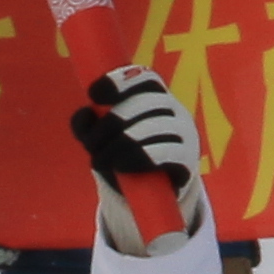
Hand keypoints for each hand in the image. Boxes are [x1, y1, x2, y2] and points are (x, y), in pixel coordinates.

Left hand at [70, 65, 204, 257]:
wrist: (154, 196)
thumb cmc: (126, 157)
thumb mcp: (102, 139)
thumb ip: (87, 124)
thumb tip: (85, 113)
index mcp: (156, 97)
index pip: (145, 77)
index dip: (120, 81)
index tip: (93, 94)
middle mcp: (175, 110)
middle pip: (144, 103)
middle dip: (110, 122)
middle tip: (89, 146)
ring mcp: (186, 133)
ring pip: (153, 127)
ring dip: (120, 144)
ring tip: (98, 162)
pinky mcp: (188, 160)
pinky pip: (165, 152)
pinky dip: (139, 157)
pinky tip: (120, 166)